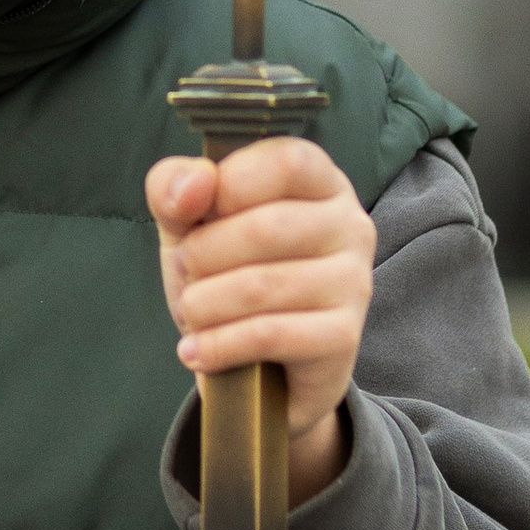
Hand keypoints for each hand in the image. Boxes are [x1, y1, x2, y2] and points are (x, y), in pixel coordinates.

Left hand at [146, 138, 375, 505]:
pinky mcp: (343, 336)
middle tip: (184, 272)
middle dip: (201, 255)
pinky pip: (269, 335)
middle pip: (267, 227)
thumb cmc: (225, 274)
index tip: (197, 213)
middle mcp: (350, 225)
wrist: (256, 368)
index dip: (231, 183)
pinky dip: (218, 345)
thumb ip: (175, 189)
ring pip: (262, 285)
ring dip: (204, 303)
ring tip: (190, 312)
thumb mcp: (188, 224)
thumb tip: (196, 181)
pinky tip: (195, 351)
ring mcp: (354, 281)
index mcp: (320, 181)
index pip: (287, 161)